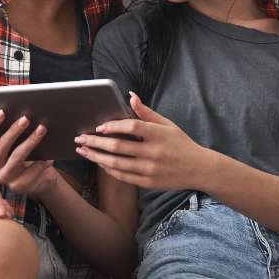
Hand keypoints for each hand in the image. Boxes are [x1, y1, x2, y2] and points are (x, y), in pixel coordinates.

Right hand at [0, 109, 59, 197]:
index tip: (3, 112)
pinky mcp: (19, 186)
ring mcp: (5, 177)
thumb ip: (12, 131)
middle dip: (14, 130)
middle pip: (1, 146)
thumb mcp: (17, 143)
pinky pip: (31, 171)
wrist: (40, 178)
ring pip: (17, 157)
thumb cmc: (28, 155)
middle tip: (26, 118)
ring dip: (30, 142)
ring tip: (42, 129)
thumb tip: (19, 114)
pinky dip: (41, 162)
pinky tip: (49, 155)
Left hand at [74, 93, 214, 190]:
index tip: (98, 127)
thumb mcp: (167, 125)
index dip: (113, 126)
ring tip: (83, 151)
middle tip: (80, 139)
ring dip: (96, 157)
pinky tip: (99, 162)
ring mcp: (150, 169)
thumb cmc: (181, 144)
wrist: (198, 169)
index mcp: (159, 135)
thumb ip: (146, 112)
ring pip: (116, 163)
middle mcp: (153, 153)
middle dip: (95, 143)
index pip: (132, 127)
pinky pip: (122, 176)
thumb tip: (130, 95)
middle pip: (118, 147)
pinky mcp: (147, 182)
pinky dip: (108, 169)